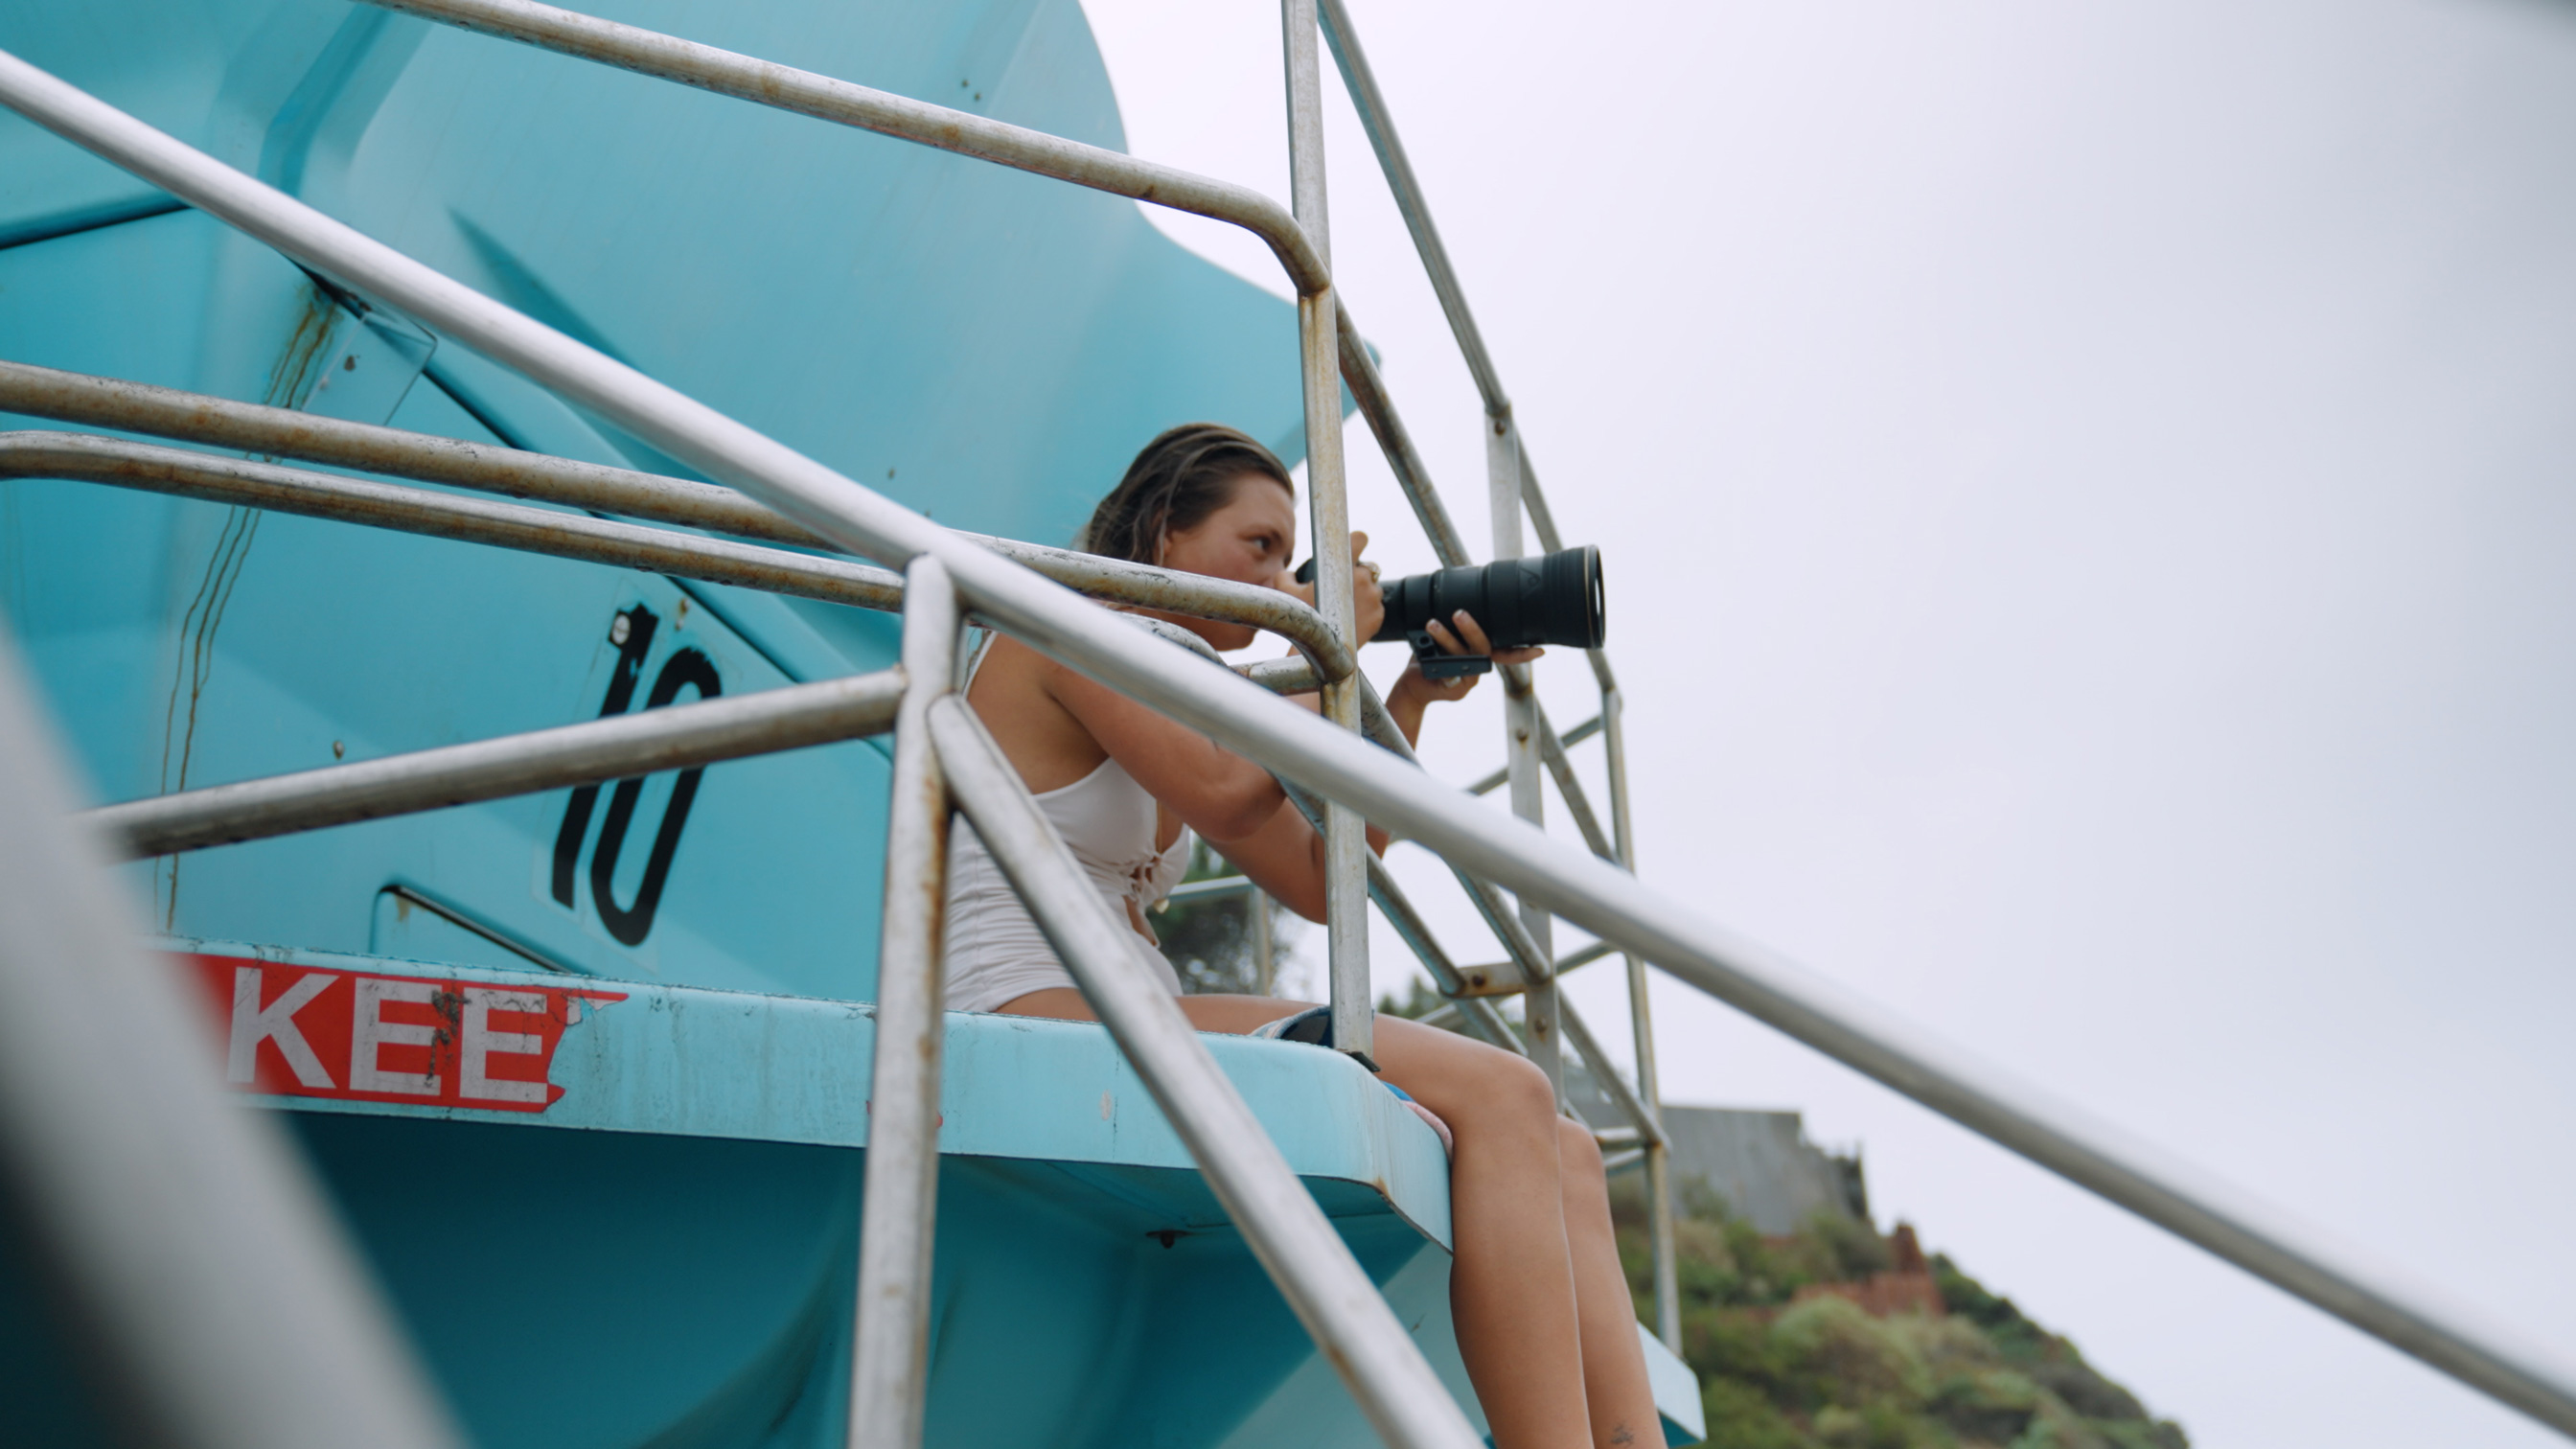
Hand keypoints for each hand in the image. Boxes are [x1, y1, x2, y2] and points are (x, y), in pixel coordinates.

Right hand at [1278, 530, 1383, 643]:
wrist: (1318, 651)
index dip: (1355, 541)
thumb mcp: (1285, 590)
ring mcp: (1374, 598)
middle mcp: (1363, 579)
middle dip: (1356, 575)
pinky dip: (1368, 610)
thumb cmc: (1302, 618)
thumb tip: (1288, 574)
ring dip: (1363, 593)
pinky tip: (1351, 618)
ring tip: (1343, 607)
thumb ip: (1286, 575)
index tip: (1352, 547)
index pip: (1360, 538)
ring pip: (1372, 588)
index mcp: (1344, 566)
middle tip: (1339, 589)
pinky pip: (1376, 606)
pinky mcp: (1379, 616)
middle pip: (1367, 567)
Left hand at [1393, 610, 1543, 705]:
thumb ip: (1454, 622)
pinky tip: (1424, 655)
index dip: (1523, 652)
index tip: (1539, 650)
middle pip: (1484, 649)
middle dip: (1472, 630)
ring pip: (1461, 657)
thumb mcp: (1444, 635)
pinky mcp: (1452, 688)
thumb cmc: (1430, 655)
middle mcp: (1477, 666)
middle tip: (1460, 613)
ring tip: (1432, 624)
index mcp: (1481, 653)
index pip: (1506, 651)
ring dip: (1446, 638)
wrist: (1413, 684)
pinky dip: (1434, 662)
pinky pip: (1446, 673)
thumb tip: (1458, 591)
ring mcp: (1466, 679)